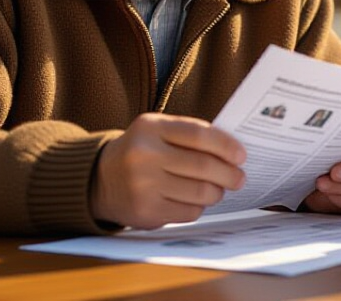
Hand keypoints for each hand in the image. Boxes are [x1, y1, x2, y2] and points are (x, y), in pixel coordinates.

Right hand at [91, 112, 245, 229]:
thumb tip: (233, 152)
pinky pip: (188, 213)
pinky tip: (196, 200)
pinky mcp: (145, 213)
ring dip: (217, 192)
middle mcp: (144, 156)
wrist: (98, 179)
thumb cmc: (140, 151)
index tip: (242, 156)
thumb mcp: (157, 130)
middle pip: (203, 167)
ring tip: (219, 189)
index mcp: (150, 128)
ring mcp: (143, 187)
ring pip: (199, 193)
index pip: (199, 135)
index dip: (226, 146)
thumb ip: (190, 135)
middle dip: (229, 174)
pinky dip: (199, 207)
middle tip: (239, 178)